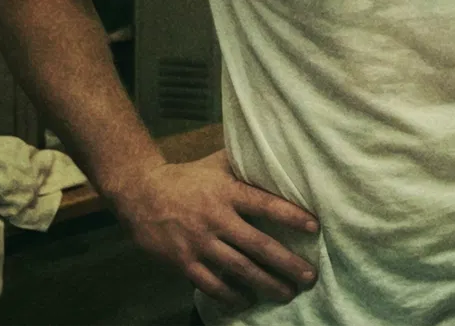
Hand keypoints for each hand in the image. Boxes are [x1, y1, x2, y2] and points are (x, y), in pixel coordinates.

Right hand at [109, 150, 319, 307]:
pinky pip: (211, 284)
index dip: (291, 216)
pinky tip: (248, 300)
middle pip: (257, 245)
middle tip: (308, 277)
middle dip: (286, 263)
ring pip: (238, 269)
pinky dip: (231, 295)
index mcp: (227, 192)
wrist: (141, 194)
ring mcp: (199, 243)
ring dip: (265, 283)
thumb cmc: (187, 177)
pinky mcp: (183, 262)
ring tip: (287, 293)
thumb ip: (245, 163)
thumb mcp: (217, 163)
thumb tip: (278, 153)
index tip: (314, 227)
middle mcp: (216, 219)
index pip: (265, 204)